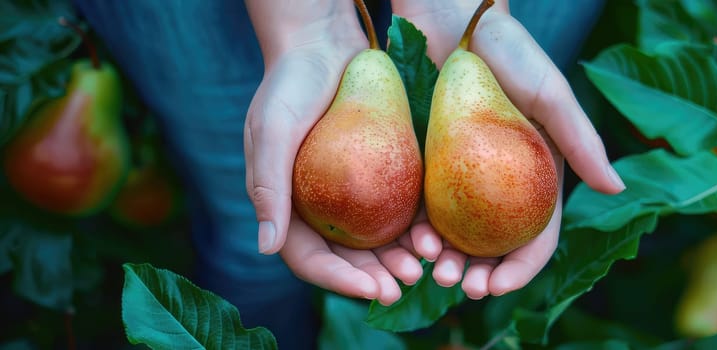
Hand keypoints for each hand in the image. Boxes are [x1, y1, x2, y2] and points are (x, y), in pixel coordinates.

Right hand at [243, 0, 424, 305]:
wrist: (326, 43)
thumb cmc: (292, 82)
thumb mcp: (273, 129)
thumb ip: (268, 185)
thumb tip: (266, 247)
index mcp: (287, 206)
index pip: (309, 257)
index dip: (338, 279)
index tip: (371, 289)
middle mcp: (319, 207)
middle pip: (347, 257)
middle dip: (375, 277)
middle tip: (403, 286)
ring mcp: (352, 194)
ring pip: (378, 240)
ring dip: (400, 258)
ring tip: (427, 265)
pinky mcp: (382, 175)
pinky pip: (400, 210)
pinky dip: (416, 227)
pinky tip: (437, 235)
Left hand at [392, 0, 625, 298]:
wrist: (452, 16)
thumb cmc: (507, 50)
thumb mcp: (548, 92)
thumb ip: (580, 139)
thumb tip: (617, 188)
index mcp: (535, 176)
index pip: (536, 234)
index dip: (521, 267)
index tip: (499, 285)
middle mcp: (500, 185)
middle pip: (493, 245)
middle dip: (480, 275)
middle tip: (460, 286)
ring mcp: (461, 178)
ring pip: (455, 235)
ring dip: (445, 261)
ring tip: (430, 271)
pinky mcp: (426, 165)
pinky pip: (420, 208)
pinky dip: (416, 232)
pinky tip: (407, 244)